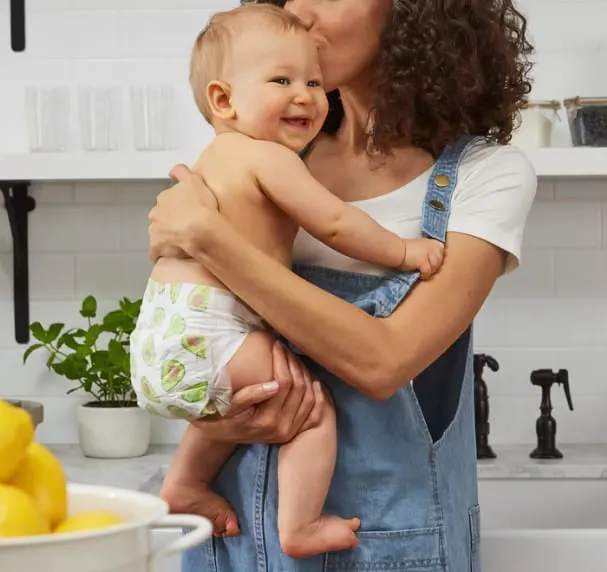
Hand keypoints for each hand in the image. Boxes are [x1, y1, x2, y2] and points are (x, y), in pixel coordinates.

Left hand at [148, 163, 218, 261]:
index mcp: (164, 198)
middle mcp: (156, 212)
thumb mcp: (195, 181)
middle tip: (185, 227)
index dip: (177, 208)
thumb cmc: (201, 206)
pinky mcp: (156, 247)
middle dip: (169, 222)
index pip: (167, 202)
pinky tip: (172, 255)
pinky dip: (161, 253)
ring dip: (166, 237)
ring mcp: (155, 230)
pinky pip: (156, 251)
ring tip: (182, 242)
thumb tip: (173, 170)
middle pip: (160, 217)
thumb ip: (182, 173)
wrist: (201, 230)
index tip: (187, 213)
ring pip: (158, 233)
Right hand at [192, 341, 324, 443]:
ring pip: (309, 398)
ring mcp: (290, 431)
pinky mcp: (294, 431)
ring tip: (295, 359)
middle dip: (294, 364)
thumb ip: (249, 395)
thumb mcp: (228, 405)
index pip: (283, 383)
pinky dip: (317, 397)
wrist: (220, 434)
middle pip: (299, 389)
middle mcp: (282, 428)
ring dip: (305, 375)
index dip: (282, 361)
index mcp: (266, 420)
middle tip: (286, 348)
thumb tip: (274, 385)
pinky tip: (314, 382)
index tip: (276, 345)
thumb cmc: (220, 415)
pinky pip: (313, 413)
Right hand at [400, 238, 444, 279]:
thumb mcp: (422, 247)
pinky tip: (419, 275)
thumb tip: (434, 262)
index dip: (437, 260)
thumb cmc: (406, 250)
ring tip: (422, 272)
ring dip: (429, 271)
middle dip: (434, 267)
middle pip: (440, 261)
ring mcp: (429, 254)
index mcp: (434, 243)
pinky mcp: (423, 261)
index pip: (442, 253)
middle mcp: (433, 247)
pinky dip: (424, 275)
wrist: (397, 250)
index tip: (430, 263)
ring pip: (435, 267)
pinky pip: (428, 272)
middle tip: (426, 269)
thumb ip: (430, 251)